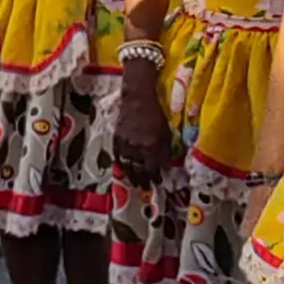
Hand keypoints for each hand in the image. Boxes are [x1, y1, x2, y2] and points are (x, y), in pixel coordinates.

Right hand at [109, 62, 174, 184]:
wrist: (138, 96)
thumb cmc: (156, 111)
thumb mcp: (166, 130)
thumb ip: (166, 148)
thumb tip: (166, 163)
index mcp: (152, 144)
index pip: (154, 166)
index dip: (156, 175)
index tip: (159, 181)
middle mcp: (137, 146)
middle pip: (140, 169)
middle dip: (144, 179)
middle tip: (146, 187)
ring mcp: (126, 143)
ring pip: (128, 165)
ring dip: (132, 175)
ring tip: (135, 183)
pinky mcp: (117, 138)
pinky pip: (118, 156)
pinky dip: (122, 164)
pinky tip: (124, 169)